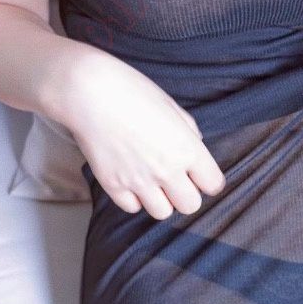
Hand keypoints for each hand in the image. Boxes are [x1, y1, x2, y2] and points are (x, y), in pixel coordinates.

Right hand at [60, 49, 225, 218]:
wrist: (89, 92)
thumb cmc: (132, 91)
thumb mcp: (171, 106)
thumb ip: (188, 132)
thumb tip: (195, 147)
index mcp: (186, 148)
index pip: (213, 184)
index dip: (208, 180)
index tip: (201, 176)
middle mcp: (166, 170)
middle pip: (190, 205)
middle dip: (186, 194)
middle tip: (176, 181)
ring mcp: (139, 181)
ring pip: (162, 212)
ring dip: (160, 200)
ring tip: (151, 181)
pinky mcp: (114, 186)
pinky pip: (132, 207)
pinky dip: (134, 198)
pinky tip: (130, 180)